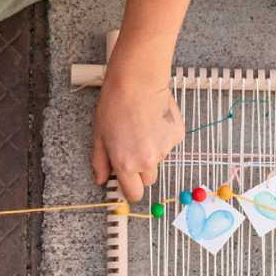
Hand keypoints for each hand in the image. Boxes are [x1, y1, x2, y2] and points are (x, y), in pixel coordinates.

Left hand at [91, 45, 184, 201]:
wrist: (138, 81)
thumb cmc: (115, 104)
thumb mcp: (99, 135)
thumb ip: (100, 162)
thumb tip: (101, 179)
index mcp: (127, 164)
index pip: (134, 194)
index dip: (131, 189)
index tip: (128, 183)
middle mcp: (148, 161)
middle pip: (148, 180)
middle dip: (141, 170)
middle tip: (133, 148)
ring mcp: (165, 149)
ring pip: (159, 159)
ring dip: (152, 150)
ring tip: (142, 127)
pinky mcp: (177, 136)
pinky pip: (169, 144)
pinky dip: (162, 136)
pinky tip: (153, 120)